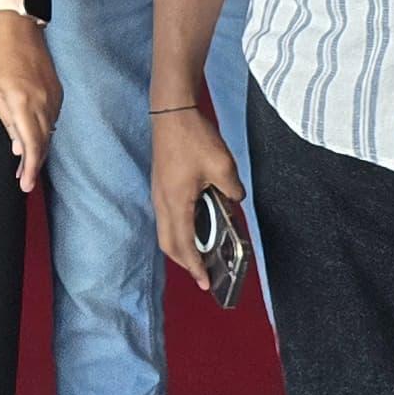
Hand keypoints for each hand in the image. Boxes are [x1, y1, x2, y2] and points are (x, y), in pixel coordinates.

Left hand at [0, 17, 60, 191]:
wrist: (19, 31)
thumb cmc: (0, 60)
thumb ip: (8, 123)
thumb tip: (19, 149)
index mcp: (23, 104)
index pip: (33, 145)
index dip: (31, 169)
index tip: (27, 186)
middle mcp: (43, 103)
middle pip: (44, 143)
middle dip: (35, 164)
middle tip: (25, 180)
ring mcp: (54, 98)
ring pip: (49, 133)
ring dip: (39, 149)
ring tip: (27, 164)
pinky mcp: (58, 92)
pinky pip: (52, 120)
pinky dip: (44, 132)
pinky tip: (35, 138)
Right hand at [149, 98, 242, 277]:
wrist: (172, 112)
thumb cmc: (194, 138)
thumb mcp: (223, 166)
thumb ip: (232, 190)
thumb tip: (234, 200)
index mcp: (176, 203)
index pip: (184, 245)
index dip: (195, 267)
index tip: (206, 283)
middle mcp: (162, 203)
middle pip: (169, 244)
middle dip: (185, 262)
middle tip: (203, 273)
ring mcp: (158, 193)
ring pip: (166, 231)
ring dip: (181, 246)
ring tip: (200, 252)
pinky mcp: (160, 184)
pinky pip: (167, 217)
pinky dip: (179, 229)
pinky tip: (195, 224)